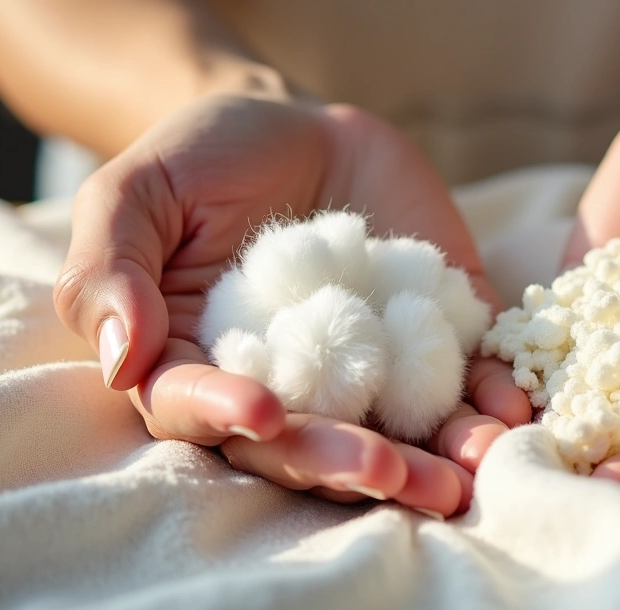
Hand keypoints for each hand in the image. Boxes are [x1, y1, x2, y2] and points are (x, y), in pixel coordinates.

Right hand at [55, 94, 529, 515]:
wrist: (300, 127)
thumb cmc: (202, 160)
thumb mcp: (136, 193)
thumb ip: (109, 268)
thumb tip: (118, 360)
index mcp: (201, 366)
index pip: (204, 411)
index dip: (229, 418)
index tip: (261, 411)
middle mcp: (285, 387)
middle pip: (308, 444)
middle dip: (347, 463)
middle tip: (387, 472)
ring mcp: (366, 371)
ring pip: (393, 433)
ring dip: (431, 459)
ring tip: (466, 471)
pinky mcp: (433, 341)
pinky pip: (462, 383)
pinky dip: (487, 402)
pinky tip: (510, 413)